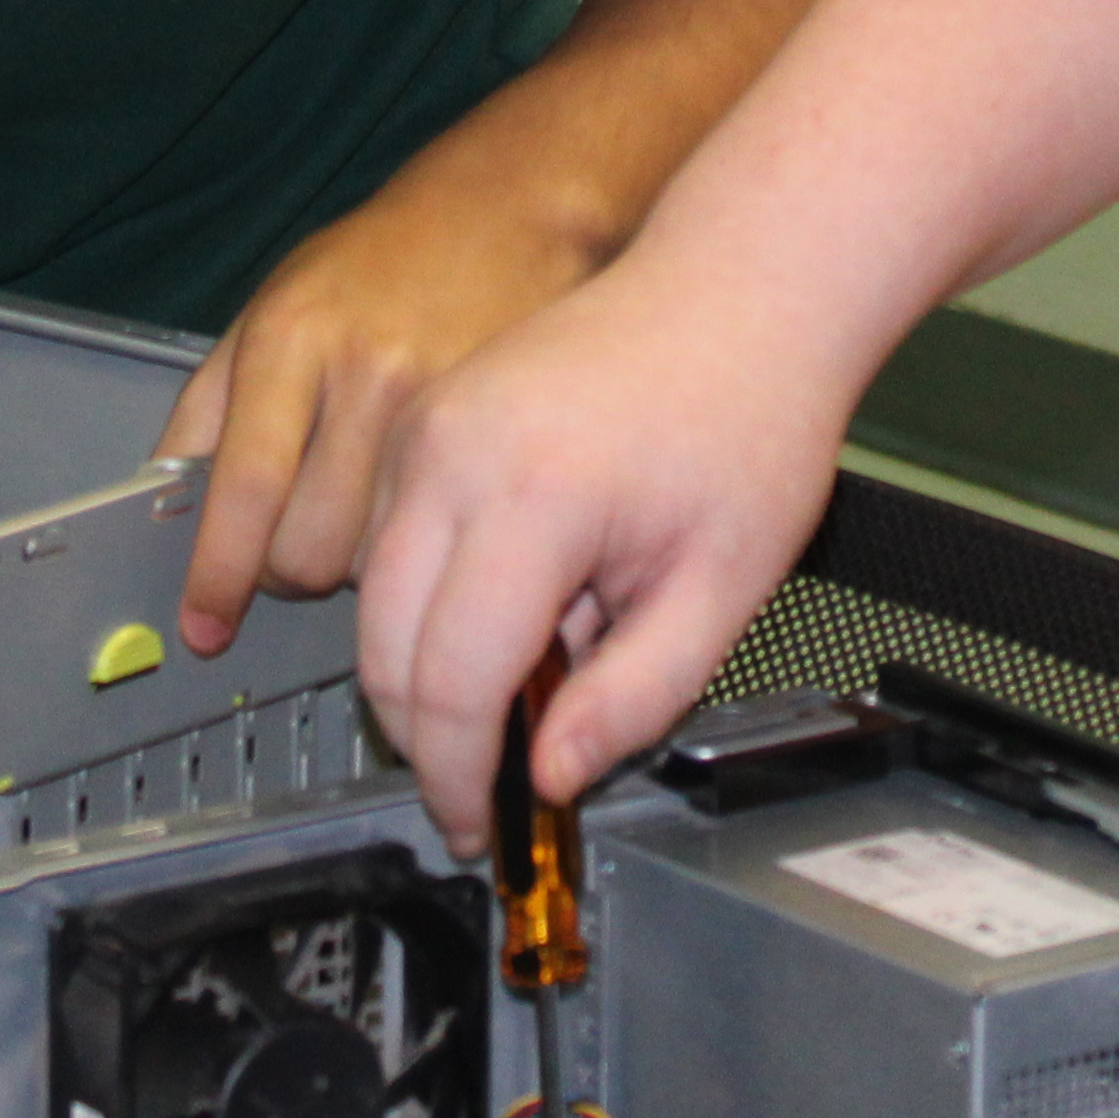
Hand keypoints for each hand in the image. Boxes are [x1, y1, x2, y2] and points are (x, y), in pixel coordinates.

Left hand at [160, 184, 600, 656]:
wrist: (506, 210)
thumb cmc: (377, 266)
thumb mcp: (268, 310)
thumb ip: (207, 409)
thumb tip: (161, 510)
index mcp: (291, 337)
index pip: (243, 488)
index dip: (217, 576)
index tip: (204, 628)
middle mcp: (367, 371)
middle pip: (308, 550)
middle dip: (286, 571)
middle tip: (293, 540)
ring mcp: (443, 408)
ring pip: (373, 561)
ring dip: (353, 560)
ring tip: (362, 504)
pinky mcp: (500, 435)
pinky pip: (436, 538)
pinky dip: (409, 541)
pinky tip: (412, 496)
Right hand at [352, 233, 872, 848]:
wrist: (740, 290)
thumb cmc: (748, 415)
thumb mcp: (721, 589)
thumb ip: (631, 699)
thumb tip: (549, 776)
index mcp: (530, 500)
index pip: (449, 685)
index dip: (459, 778)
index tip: (481, 827)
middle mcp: (450, 456)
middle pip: (383, 649)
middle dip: (427, 738)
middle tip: (494, 785)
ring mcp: (424, 430)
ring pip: (370, 601)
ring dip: (425, 670)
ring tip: (538, 674)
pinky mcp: (422, 420)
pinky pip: (386, 542)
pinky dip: (426, 602)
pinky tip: (525, 603)